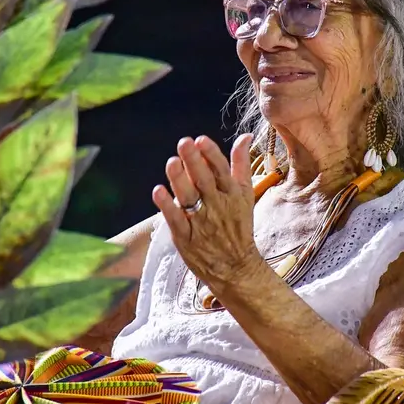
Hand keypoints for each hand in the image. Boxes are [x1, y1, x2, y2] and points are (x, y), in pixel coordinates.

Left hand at [152, 134, 260, 290]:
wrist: (236, 267)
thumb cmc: (238, 226)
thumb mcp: (245, 193)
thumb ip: (241, 164)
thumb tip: (245, 136)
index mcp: (231, 194)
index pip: (222, 170)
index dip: (211, 154)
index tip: (202, 140)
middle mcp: (217, 206)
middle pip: (204, 180)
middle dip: (194, 161)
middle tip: (184, 143)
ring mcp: (200, 222)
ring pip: (189, 198)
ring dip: (179, 180)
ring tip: (172, 162)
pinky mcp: (186, 237)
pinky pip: (175, 219)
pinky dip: (167, 206)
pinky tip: (158, 191)